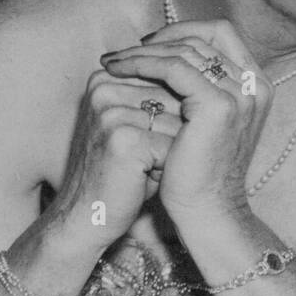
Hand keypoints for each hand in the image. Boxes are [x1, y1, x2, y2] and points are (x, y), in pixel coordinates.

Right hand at [46, 67, 183, 251]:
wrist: (87, 216)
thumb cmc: (121, 172)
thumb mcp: (136, 127)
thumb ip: (159, 99)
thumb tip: (208, 83)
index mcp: (105, 79)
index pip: (168, 81)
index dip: (173, 116)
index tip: (149, 141)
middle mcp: (104, 89)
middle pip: (176, 100)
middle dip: (175, 134)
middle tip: (142, 159)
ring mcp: (111, 112)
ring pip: (178, 123)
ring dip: (173, 152)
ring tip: (141, 169)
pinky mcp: (122, 138)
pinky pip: (172, 147)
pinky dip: (167, 167)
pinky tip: (141, 179)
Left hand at [99, 20, 273, 224]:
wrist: (206, 209)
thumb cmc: (197, 169)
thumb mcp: (201, 120)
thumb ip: (197, 87)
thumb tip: (159, 54)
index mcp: (257, 85)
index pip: (221, 34)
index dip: (184, 31)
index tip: (150, 46)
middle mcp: (256, 85)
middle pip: (205, 36)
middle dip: (160, 39)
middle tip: (122, 52)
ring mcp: (241, 94)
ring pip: (187, 49)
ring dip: (143, 51)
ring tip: (112, 61)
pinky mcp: (219, 106)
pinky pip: (174, 68)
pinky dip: (142, 63)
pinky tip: (118, 70)